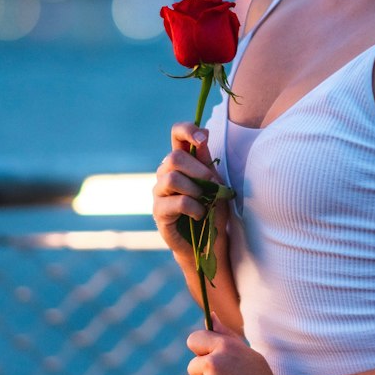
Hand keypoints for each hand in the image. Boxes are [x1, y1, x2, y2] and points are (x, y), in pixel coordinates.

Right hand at [152, 121, 229, 257]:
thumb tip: (204, 134)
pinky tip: (200, 214)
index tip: (203, 139)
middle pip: (173, 158)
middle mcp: (165, 174)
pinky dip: (194, 207)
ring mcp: (159, 193)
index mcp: (181, 162)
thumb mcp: (215, 183)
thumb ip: (207, 161)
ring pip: (172, 179)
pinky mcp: (159, 212)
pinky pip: (177, 202)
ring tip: (206, 202)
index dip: (187, 130)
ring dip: (196, 189)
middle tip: (213, 185)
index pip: (176, 135)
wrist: (208, 243)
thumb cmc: (212, 210)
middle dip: (198, 170)